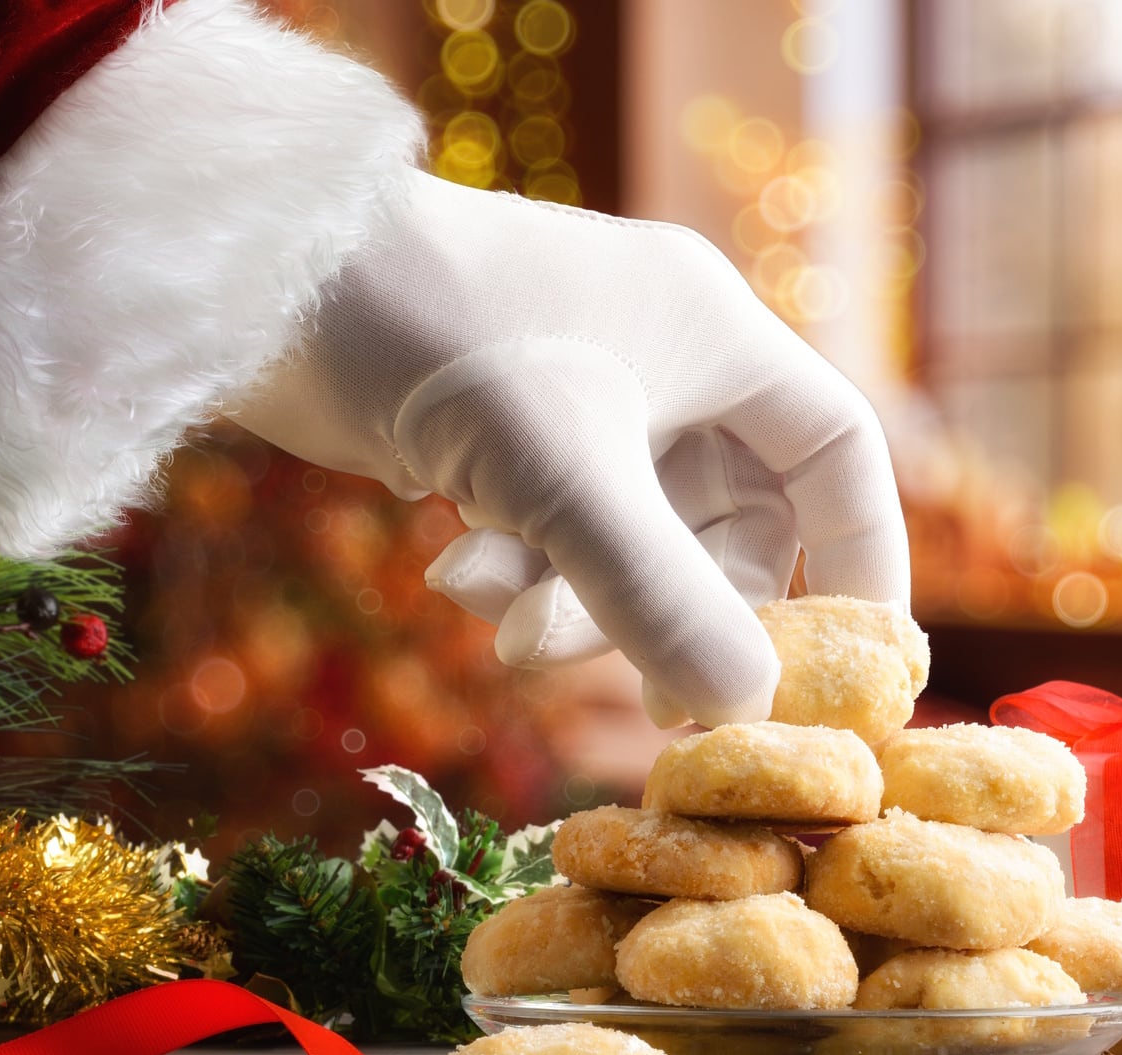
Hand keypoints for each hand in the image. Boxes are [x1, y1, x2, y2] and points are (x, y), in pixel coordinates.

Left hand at [232, 170, 907, 725]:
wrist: (261, 282)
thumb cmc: (436, 338)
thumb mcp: (563, 478)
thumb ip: (660, 595)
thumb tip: (747, 706)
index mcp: (715, 334)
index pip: (835, 452)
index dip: (860, 558)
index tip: (860, 666)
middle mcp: (663, 363)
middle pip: (726, 526)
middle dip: (672, 609)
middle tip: (644, 700)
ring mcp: (582, 402)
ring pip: (627, 545)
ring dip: (572, 601)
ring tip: (497, 617)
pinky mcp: (506, 438)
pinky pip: (551, 536)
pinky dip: (512, 570)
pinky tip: (448, 571)